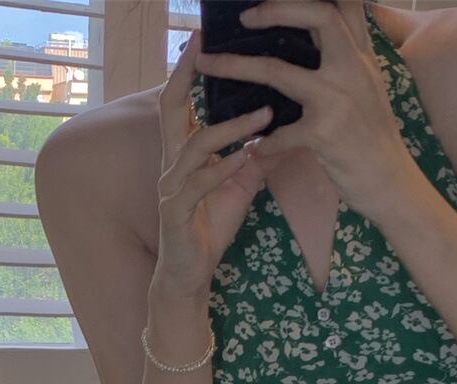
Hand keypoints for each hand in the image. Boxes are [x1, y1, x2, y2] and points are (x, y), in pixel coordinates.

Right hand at [154, 28, 273, 298]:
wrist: (190, 274)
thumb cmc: (211, 227)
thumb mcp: (241, 185)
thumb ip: (258, 156)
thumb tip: (285, 129)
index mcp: (184, 152)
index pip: (181, 101)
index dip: (189, 69)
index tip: (205, 36)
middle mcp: (171, 163)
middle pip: (171, 108)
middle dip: (188, 76)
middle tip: (210, 47)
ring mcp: (171, 188)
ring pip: (196, 146)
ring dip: (231, 128)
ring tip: (265, 114)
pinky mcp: (177, 213)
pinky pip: (200, 185)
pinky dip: (223, 170)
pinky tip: (246, 159)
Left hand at [195, 0, 416, 221]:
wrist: (392, 183)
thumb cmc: (375, 141)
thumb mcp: (369, 90)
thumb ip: (348, 63)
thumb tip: (321, 43)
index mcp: (361, 57)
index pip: (345, 5)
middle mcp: (352, 69)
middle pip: (317, 15)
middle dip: (277, 9)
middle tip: (245, 17)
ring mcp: (337, 99)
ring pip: (277, 71)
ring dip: (237, 66)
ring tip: (208, 63)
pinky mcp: (324, 133)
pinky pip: (280, 133)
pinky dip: (263, 143)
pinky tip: (254, 150)